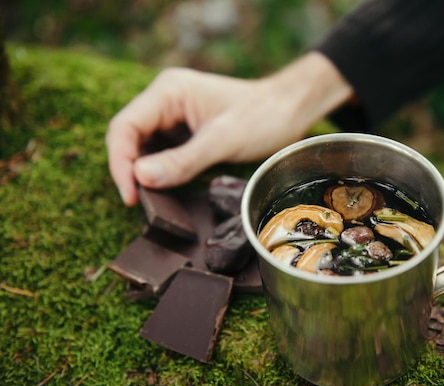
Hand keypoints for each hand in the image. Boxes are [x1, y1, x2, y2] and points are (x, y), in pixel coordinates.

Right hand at [106, 52, 352, 205]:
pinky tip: (165, 190)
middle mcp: (165, 100)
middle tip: (139, 202)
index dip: (120, 162)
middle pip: (129, 137)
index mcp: (169, 91)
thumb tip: (140, 177)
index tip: (130, 195)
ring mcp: (174, 116)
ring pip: (143, 148)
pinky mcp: (185, 132)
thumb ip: (182, 160)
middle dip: (129, 170)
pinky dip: (160, 173)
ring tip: (150, 200)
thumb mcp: (222, 140)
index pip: (125, 126)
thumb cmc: (263, 117)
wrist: (290, 111)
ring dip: (143, 173)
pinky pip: (162, 154)